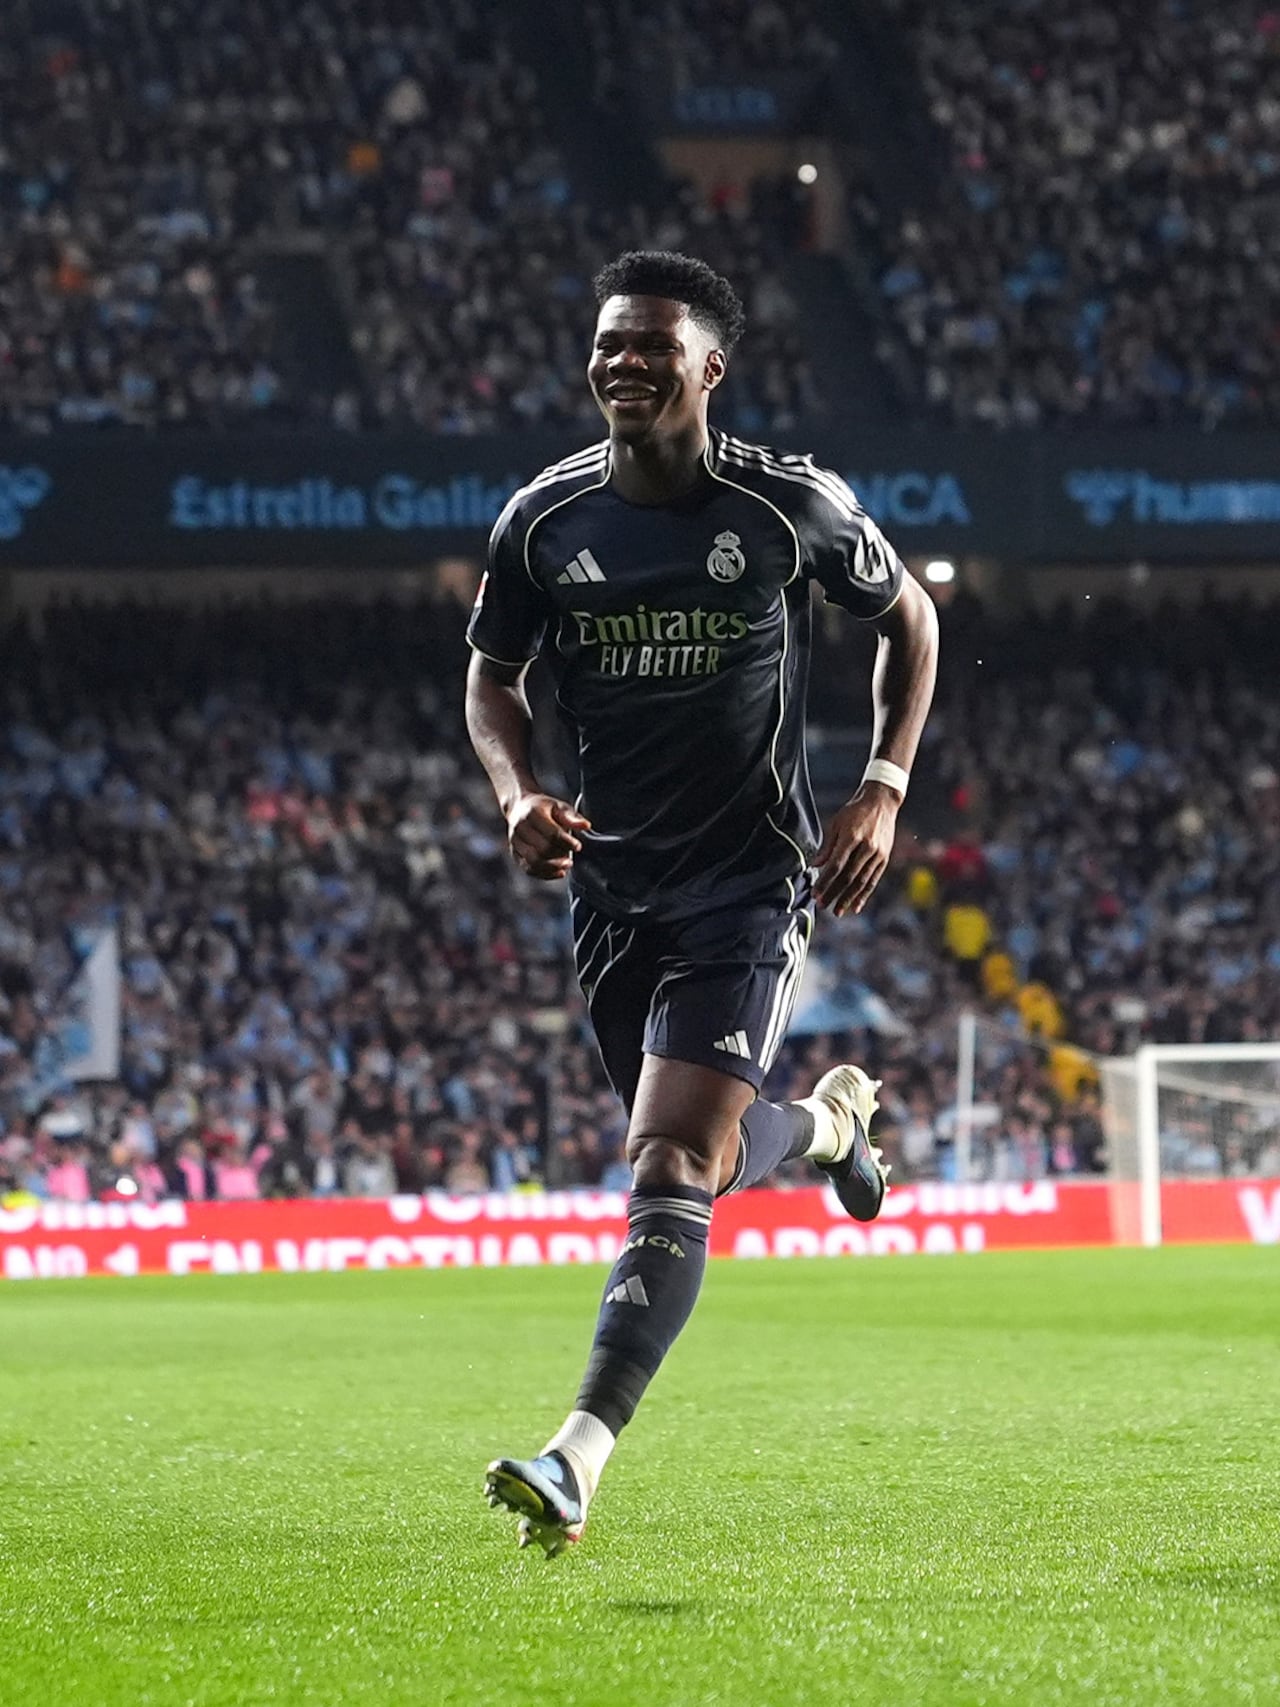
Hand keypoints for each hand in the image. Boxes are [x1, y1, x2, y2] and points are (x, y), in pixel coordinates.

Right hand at [506, 792, 591, 879]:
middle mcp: (520, 828)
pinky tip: (560, 872)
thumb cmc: (544, 808)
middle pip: (542, 849)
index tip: (578, 846)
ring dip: (553, 867)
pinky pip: (529, 869)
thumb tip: (586, 826)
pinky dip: (545, 874)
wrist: (519, 807)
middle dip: (560, 856)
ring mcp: (515, 842)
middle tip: (572, 857)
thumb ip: (572, 817)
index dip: (567, 842)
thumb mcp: (559, 806)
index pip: (551, 833)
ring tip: (567, 865)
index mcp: (532, 813)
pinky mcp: (514, 853)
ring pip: (533, 861)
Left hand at [814, 782, 900, 915]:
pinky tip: (856, 906)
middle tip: (822, 906)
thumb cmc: (855, 811)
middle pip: (848, 877)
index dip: (825, 882)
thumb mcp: (836, 823)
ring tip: (838, 911)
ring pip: (861, 882)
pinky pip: (873, 880)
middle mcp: (867, 847)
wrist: (882, 801)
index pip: (836, 866)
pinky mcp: (885, 858)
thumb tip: (814, 866)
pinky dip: (864, 895)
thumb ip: (827, 846)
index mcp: (852, 837)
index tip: (815, 893)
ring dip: (848, 899)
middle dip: (834, 894)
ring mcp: (878, 854)